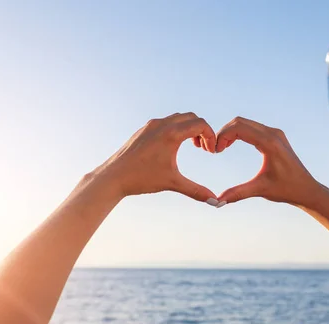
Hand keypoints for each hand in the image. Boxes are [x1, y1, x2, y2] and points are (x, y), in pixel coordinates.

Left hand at [97, 112, 218, 202]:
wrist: (113, 177)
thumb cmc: (141, 179)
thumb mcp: (172, 183)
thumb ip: (196, 191)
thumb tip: (215, 202)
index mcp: (171, 134)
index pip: (200, 124)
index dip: (211, 136)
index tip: (211, 151)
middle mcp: (161, 125)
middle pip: (191, 117)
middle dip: (202, 130)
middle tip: (204, 148)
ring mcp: (151, 126)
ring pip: (177, 118)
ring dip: (189, 128)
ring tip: (192, 146)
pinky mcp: (143, 130)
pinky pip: (165, 122)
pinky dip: (176, 129)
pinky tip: (173, 147)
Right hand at [216, 116, 321, 206]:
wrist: (307, 189)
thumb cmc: (287, 189)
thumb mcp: (260, 190)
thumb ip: (238, 193)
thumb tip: (217, 202)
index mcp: (269, 143)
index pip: (239, 128)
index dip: (223, 136)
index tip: (216, 152)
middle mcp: (273, 133)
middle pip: (240, 121)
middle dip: (224, 133)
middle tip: (216, 149)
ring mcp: (275, 133)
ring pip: (245, 123)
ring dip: (231, 132)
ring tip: (222, 148)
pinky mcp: (275, 136)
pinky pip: (252, 127)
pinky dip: (239, 133)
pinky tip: (231, 145)